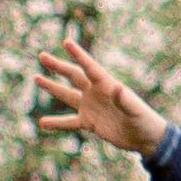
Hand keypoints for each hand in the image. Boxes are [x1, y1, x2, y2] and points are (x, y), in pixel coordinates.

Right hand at [35, 39, 166, 159]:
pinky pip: (69, 122)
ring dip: (52, 87)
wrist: (144, 137)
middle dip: (58, 66)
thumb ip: (124, 99)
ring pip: (67, 95)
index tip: (66, 42)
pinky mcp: (89, 122)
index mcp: (107, 85)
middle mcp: (96, 93)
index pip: (90, 67)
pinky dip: (56, 123)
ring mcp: (91, 107)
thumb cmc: (143, 119)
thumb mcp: (135, 109)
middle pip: (73, 76)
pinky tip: (42, 122)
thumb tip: (117, 87)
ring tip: (36, 78)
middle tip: (42, 56)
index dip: (79, 55)